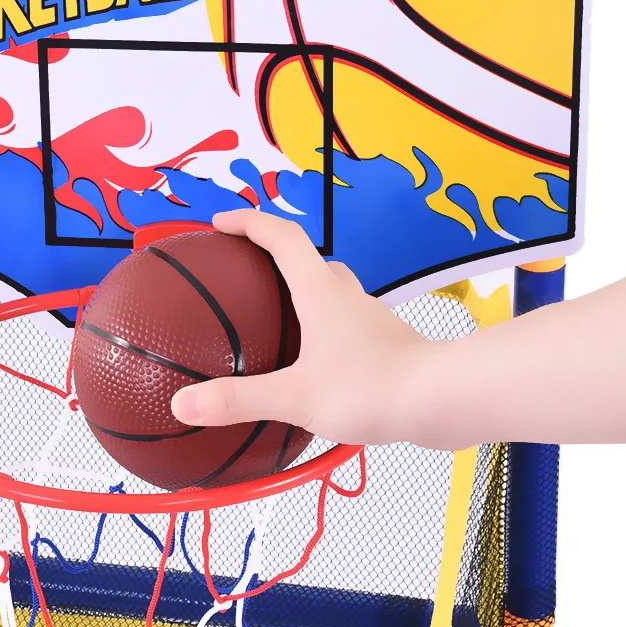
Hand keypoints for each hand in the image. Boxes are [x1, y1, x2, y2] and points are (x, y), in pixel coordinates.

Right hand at [170, 210, 426, 444]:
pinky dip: (318, 328)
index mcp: (319, 290)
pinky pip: (341, 323)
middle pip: (305, 258)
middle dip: (271, 254)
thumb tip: (182, 405)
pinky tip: (307, 364)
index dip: (247, 221)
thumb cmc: (372, 388)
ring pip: (327, 290)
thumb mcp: (295, 397)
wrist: (443, 400)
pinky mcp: (381, 343)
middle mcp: (344, 295)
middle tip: (241, 269)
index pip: (279, 236)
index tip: (218, 221)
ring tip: (271, 316)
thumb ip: (238, 400)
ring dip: (298, 290)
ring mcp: (366, 318)